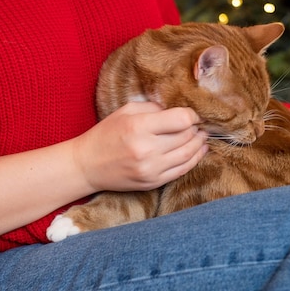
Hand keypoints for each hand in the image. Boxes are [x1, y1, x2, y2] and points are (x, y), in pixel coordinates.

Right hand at [73, 102, 208, 192]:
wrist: (87, 165)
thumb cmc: (106, 134)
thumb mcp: (126, 111)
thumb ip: (154, 108)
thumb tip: (179, 111)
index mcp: (139, 127)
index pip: (181, 119)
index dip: (191, 115)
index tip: (192, 113)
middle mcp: (146, 149)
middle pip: (186, 136)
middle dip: (196, 128)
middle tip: (198, 124)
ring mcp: (151, 169)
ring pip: (188, 154)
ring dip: (199, 144)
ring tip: (202, 136)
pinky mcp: (152, 182)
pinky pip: (182, 170)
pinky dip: (194, 160)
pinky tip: (199, 151)